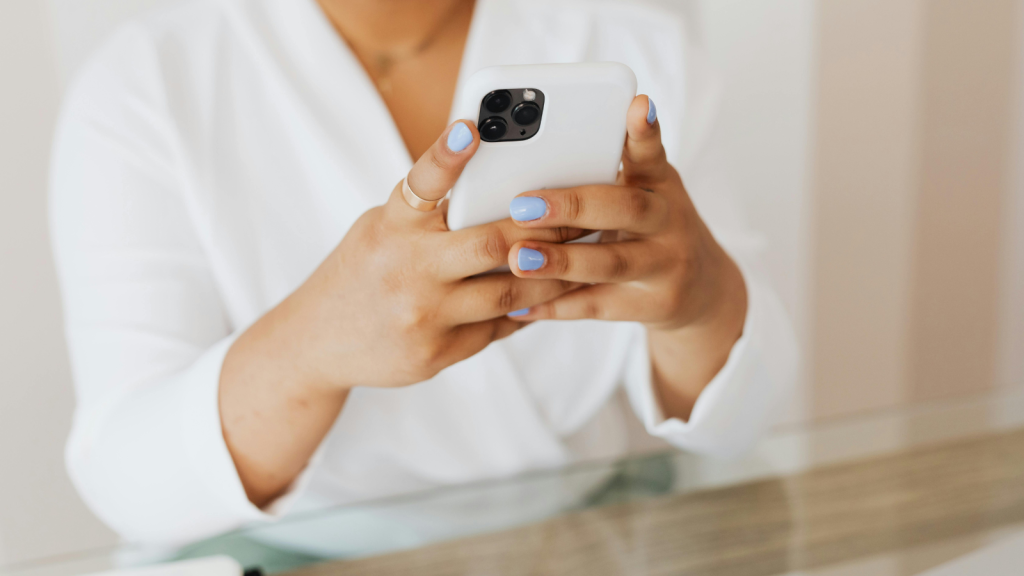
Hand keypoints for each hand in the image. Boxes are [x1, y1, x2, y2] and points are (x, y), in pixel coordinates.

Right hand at [262, 120, 584, 390]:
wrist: (317, 343)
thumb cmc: (361, 271)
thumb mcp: (381, 229)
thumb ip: (429, 214)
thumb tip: (499, 191)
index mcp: (391, 227)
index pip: (421, 183)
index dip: (446, 154)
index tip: (472, 127)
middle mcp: (406, 269)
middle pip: (492, 244)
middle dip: (546, 229)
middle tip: (583, 214)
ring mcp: (423, 316)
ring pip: (510, 293)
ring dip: (552, 275)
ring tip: (582, 258)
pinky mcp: (436, 353)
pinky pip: (498, 327)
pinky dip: (527, 309)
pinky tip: (551, 296)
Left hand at [504, 96, 747, 417]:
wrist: (701, 289)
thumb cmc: (650, 227)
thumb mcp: (643, 192)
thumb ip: (602, 173)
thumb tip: (529, 157)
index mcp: (660, 183)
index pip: (651, 152)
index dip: (644, 131)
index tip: (636, 104)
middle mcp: (669, 221)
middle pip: (625, 208)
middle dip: (572, 206)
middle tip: (522, 204)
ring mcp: (665, 265)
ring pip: (610, 262)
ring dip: (561, 262)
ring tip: (518, 258)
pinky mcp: (653, 305)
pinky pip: (598, 306)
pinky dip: (556, 306)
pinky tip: (520, 305)